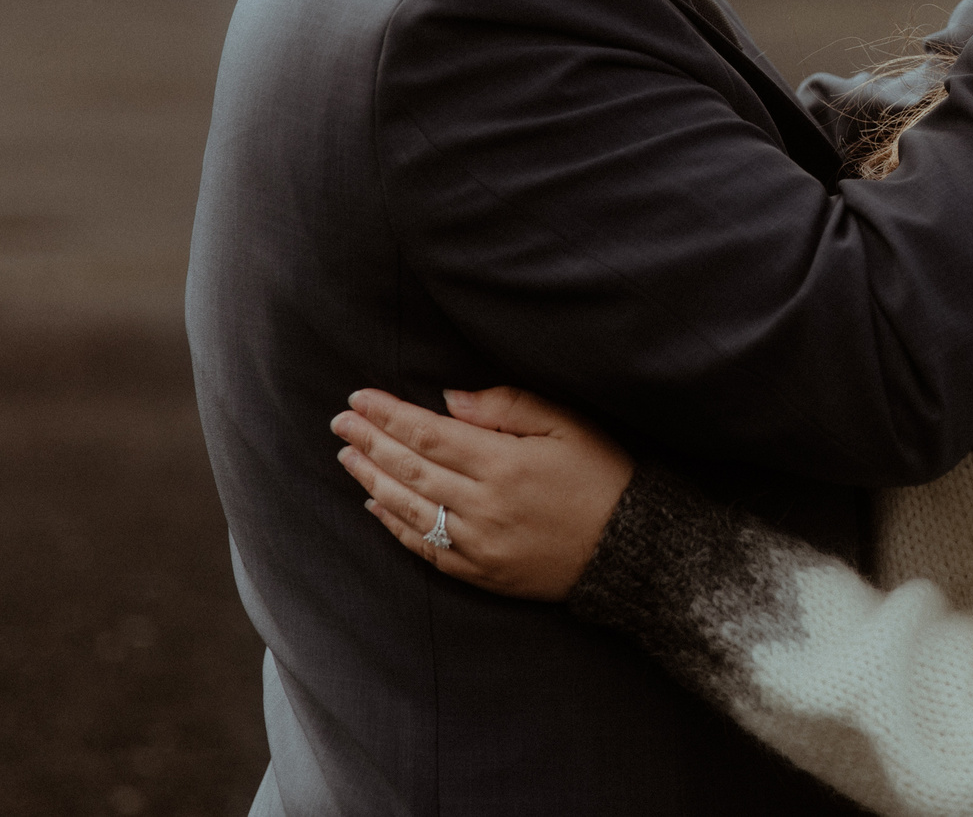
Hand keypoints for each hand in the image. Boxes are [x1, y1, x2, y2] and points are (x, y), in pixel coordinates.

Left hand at [332, 386, 633, 600]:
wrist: (632, 549)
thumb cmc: (604, 475)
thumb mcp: (568, 425)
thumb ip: (508, 406)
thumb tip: (449, 399)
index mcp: (504, 463)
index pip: (428, 433)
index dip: (388, 415)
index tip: (359, 398)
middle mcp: (484, 506)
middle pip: (410, 469)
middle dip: (369, 442)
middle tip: (340, 421)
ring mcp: (479, 545)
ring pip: (409, 509)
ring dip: (372, 480)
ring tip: (347, 456)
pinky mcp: (482, 574)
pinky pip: (426, 549)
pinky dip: (395, 526)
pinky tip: (376, 505)